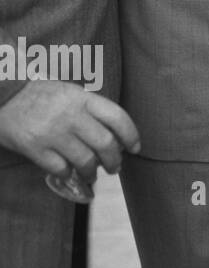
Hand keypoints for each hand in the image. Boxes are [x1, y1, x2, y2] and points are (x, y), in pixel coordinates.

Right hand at [0, 81, 140, 182]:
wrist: (2, 96)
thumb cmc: (40, 95)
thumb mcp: (70, 92)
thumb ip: (91, 109)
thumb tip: (114, 134)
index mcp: (83, 98)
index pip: (117, 117)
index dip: (131, 135)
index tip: (135, 148)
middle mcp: (70, 115)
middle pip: (105, 143)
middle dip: (115, 160)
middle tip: (115, 167)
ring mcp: (52, 132)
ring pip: (85, 160)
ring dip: (93, 172)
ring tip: (93, 175)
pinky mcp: (34, 148)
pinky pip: (60, 169)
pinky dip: (69, 174)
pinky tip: (69, 173)